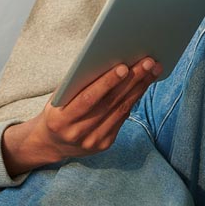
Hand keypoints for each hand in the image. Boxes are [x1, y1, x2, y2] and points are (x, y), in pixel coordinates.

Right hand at [0, 58, 158, 174]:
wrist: (52, 143)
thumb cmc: (56, 111)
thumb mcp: (58, 98)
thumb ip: (77, 84)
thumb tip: (107, 61)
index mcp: (60, 119)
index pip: (87, 99)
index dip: (107, 83)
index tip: (124, 67)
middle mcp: (77, 133)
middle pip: (110, 103)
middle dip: (132, 80)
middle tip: (148, 62)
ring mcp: (93, 141)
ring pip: (121, 110)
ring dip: (139, 88)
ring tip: (152, 70)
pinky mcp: (105, 144)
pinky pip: (122, 118)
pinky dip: (134, 99)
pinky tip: (143, 85)